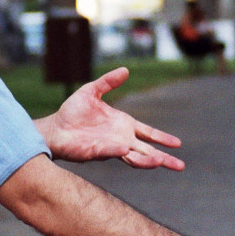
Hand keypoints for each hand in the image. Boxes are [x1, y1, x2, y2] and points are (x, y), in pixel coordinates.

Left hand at [39, 67, 183, 170]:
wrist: (54, 127)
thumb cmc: (72, 111)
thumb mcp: (92, 91)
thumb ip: (108, 82)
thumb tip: (125, 70)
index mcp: (122, 124)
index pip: (148, 133)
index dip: (162, 138)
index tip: (178, 144)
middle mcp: (120, 138)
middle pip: (147, 150)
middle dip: (163, 158)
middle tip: (180, 166)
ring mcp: (110, 147)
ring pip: (134, 157)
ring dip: (147, 160)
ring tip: (161, 161)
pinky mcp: (97, 152)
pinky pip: (111, 152)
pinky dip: (120, 152)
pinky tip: (127, 149)